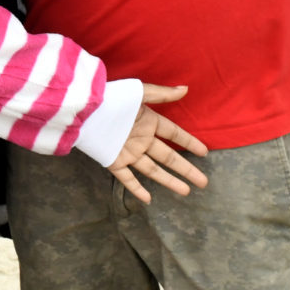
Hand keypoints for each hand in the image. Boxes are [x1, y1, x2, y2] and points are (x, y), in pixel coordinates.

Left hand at [107, 84, 209, 204]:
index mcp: (148, 122)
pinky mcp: (114, 161)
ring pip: (153, 170)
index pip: (174, 134)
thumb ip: (162, 94)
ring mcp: (128, 152)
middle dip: (186, 169)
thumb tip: (185, 89)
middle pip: (168, 157)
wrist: (85, 110)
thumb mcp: (140, 92)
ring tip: (186, 191)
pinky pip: (127, 178)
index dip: (189, 142)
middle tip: (203, 182)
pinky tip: (148, 200)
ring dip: (169, 181)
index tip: (204, 153)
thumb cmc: (113, 98)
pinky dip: (136, 189)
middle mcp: (141, 139)